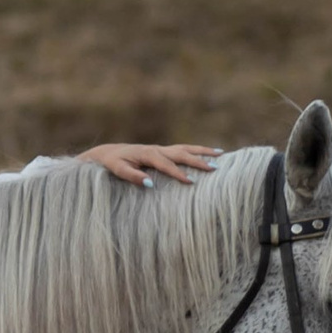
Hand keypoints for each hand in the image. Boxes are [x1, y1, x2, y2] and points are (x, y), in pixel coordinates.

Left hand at [80, 140, 216, 186]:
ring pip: (187, 148)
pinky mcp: (164, 150)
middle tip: (215, 168)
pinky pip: (184, 149)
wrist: (109, 152)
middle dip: (198, 160)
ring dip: (204, 151)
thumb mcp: (119, 170)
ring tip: (221, 154)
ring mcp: (162, 148)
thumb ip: (133, 176)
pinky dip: (198, 150)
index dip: (179, 173)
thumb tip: (150, 184)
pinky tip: (211, 152)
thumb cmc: (113, 163)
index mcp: (148, 154)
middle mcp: (158, 149)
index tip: (192, 182)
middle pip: (182, 153)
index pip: (167, 165)